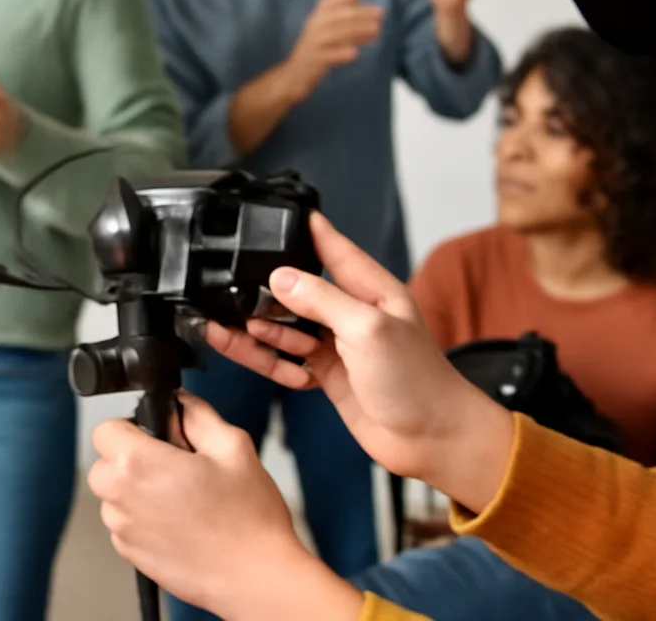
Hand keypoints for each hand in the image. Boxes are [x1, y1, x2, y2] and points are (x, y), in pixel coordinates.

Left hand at [89, 393, 361, 620]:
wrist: (255, 577)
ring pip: (114, 497)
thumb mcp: (233, 446)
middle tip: (173, 466)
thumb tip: (180, 403)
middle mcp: (122, 497)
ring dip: (137, 492)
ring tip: (183, 498)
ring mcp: (125, 531)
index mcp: (139, 463)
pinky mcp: (132, 556)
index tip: (155, 437)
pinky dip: (144, 520)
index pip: (104, 430)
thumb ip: (198, 415)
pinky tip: (181, 522)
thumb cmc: (248, 518)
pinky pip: (126, 525)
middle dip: (131, 460)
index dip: (130, 428)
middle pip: (104, 465)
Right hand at [206, 212, 514, 513]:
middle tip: (229, 291)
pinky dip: (268, 361)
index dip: (303, 230)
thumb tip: (279, 277)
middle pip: (298, 290)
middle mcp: (352, 312)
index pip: (330, 247)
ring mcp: (339, 345)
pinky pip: (288, 361)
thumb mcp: (367, 329)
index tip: (271, 215)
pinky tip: (251, 356)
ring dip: (258, 328)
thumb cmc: (417, 380)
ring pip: (286, 327)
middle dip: (264, 291)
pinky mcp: (329, 375)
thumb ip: (321, 300)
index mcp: (370, 289)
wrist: (432, 440)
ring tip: (224, 326)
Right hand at [282, 0, 385, 96]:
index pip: (327, 2)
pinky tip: (356, 54)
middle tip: (380, 14)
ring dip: (358, 31)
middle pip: (338, 16)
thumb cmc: (315, 51)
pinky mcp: (315, 60)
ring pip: (337, 34)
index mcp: (316, 18)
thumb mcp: (323, 32)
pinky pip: (330, 55)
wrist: (294, 75)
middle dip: (361, 14)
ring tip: (376, 30)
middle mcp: (314, 27)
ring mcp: (314, 44)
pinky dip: (342, 53)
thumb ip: (340, 20)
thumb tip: (362, 8)